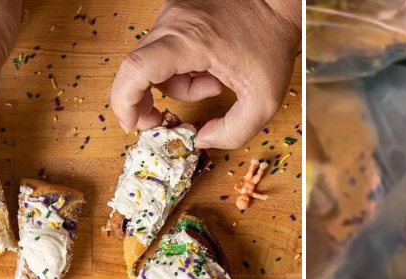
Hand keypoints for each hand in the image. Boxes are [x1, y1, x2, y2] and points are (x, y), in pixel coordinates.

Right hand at [110, 0, 300, 148]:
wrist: (280, 2)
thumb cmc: (273, 44)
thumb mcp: (263, 102)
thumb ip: (232, 132)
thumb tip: (201, 138)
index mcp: (189, 40)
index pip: (135, 69)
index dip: (125, 102)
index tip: (132, 125)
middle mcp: (174, 20)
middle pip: (136, 68)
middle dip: (144, 100)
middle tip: (161, 120)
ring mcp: (173, 12)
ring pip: (153, 61)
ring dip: (177, 84)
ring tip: (215, 85)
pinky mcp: (178, 11)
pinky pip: (165, 48)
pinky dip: (181, 68)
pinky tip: (211, 69)